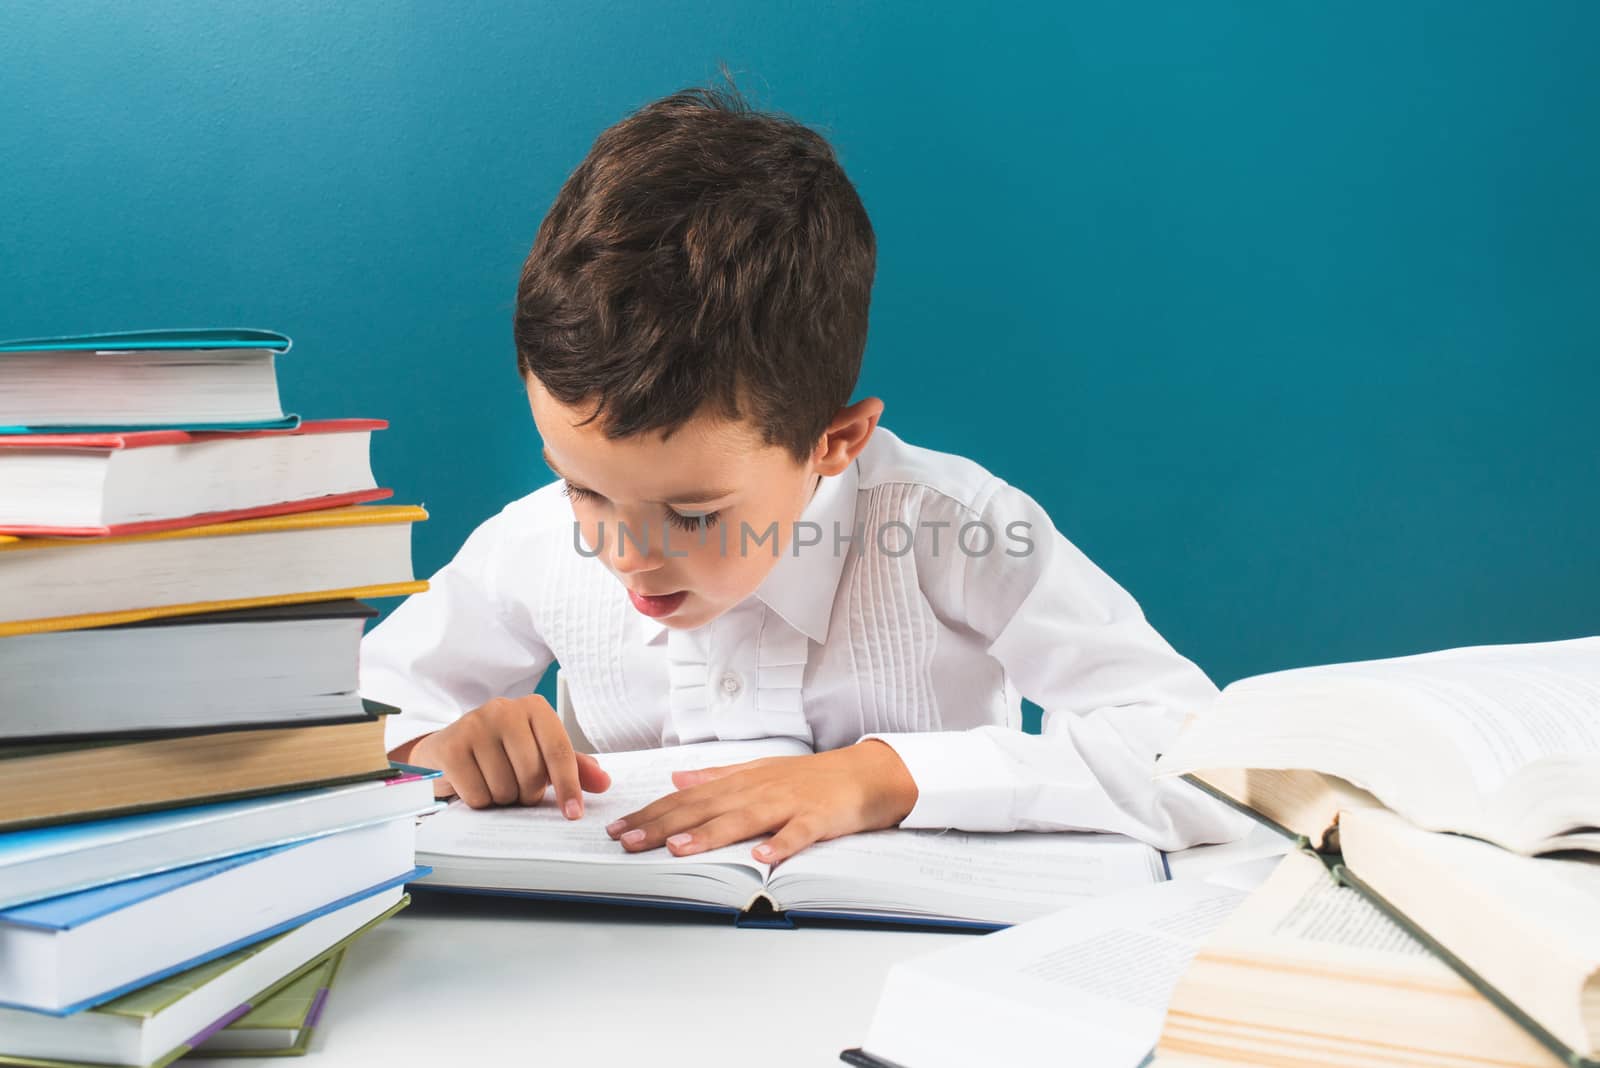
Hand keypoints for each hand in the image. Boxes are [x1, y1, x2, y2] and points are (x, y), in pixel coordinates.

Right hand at [402, 695, 610, 817]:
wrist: (451, 746)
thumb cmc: (502, 750)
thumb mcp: (539, 752)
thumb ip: (572, 766)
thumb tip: (604, 782)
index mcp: (535, 708)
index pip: (560, 751)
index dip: (569, 786)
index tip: (574, 813)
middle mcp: (505, 710)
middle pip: (532, 774)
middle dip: (528, 793)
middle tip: (518, 787)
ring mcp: (475, 724)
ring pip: (505, 787)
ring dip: (503, 798)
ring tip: (495, 782)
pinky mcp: (451, 746)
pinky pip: (477, 794)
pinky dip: (479, 801)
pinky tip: (475, 784)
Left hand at [604, 740, 917, 863]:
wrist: (863, 774)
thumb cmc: (809, 777)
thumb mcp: (758, 771)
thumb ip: (716, 776)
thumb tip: (676, 779)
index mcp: (740, 782)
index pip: (687, 798)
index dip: (652, 813)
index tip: (619, 827)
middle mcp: (757, 790)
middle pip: (704, 809)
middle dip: (664, 825)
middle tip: (628, 841)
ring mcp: (788, 804)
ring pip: (742, 820)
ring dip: (709, 834)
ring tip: (678, 848)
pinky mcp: (817, 819)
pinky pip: (797, 834)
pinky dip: (780, 844)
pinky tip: (761, 858)